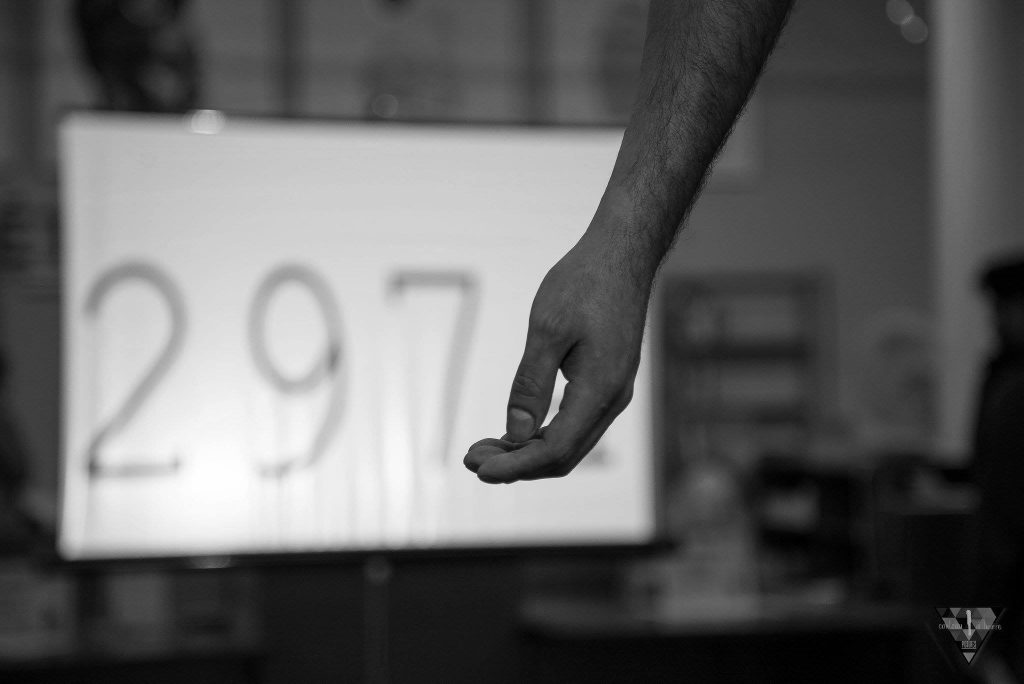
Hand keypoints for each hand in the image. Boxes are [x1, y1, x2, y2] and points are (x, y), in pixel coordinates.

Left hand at [463, 230, 650, 482]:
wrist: (622, 254)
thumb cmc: (584, 283)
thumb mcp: (548, 329)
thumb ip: (531, 384)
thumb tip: (514, 434)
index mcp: (601, 389)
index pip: (554, 448)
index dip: (514, 465)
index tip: (476, 468)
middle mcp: (613, 400)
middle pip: (562, 456)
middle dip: (515, 464)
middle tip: (470, 459)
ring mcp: (613, 393)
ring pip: (568, 445)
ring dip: (526, 452)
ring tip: (483, 449)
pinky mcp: (607, 383)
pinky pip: (574, 426)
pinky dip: (541, 435)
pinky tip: (513, 431)